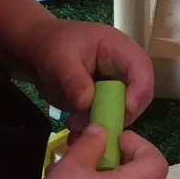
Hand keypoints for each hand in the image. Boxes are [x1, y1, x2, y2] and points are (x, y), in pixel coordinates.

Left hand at [17, 18, 153, 123]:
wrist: (38, 52)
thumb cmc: (51, 47)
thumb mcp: (59, 60)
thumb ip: (73, 80)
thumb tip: (86, 103)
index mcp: (119, 48)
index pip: (141, 68)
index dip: (140, 90)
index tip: (127, 109)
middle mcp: (124, 69)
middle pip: (139, 95)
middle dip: (120, 114)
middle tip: (95, 126)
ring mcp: (117, 87)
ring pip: (125, 112)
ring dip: (105, 125)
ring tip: (76, 126)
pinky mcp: (107, 102)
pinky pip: (109, 119)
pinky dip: (96, 129)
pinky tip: (75, 131)